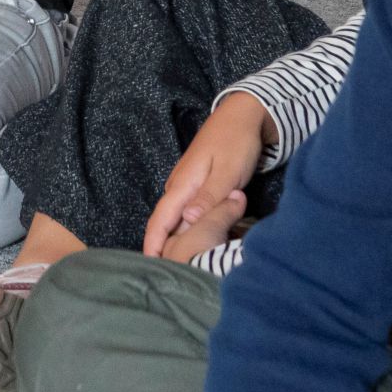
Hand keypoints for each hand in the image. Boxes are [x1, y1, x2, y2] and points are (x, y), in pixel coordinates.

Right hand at [145, 91, 269, 255]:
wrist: (242, 116)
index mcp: (182, 184)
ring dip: (176, 239)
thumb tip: (187, 221)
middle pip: (164, 222)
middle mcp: (178, 186)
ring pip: (176, 217)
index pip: (160, 220)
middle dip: (163, 248)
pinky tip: (196, 239)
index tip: (149, 268)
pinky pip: (186, 210)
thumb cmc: (237, 143)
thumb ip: (209, 197)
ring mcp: (186, 183)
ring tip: (181, 264)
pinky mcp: (197, 183)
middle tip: (170, 275)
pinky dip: (188, 227)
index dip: (153, 245)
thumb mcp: (228, 172)